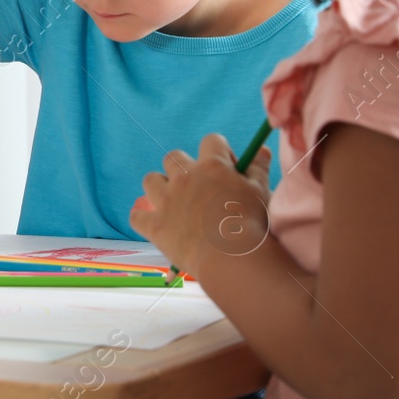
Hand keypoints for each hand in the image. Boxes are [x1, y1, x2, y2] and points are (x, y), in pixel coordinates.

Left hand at [131, 133, 273, 273]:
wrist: (231, 257)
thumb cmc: (251, 223)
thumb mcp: (261, 191)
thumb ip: (258, 167)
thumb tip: (260, 150)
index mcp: (212, 165)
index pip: (212, 141)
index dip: (220, 152)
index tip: (228, 168)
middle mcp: (184, 177)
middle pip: (174, 157)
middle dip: (184, 167)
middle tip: (199, 188)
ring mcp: (166, 200)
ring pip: (151, 180)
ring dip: (160, 187)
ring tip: (174, 202)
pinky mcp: (154, 224)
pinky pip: (137, 215)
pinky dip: (143, 218)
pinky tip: (154, 223)